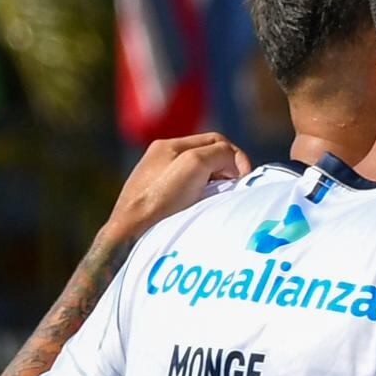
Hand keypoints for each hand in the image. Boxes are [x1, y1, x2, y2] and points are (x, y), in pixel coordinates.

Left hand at [99, 133, 245, 253]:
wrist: (131, 234)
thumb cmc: (161, 198)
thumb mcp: (194, 164)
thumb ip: (219, 153)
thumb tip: (235, 165)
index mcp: (168, 146)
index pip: (217, 141)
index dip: (236, 157)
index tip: (243, 181)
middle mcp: (162, 159)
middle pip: (209, 156)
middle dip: (228, 171)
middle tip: (234, 191)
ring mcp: (159, 180)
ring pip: (201, 174)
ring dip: (217, 185)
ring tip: (220, 202)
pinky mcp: (158, 201)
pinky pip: (189, 191)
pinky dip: (204, 197)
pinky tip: (203, 210)